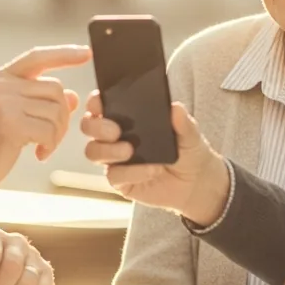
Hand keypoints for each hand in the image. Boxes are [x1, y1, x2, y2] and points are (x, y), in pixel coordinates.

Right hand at [0, 45, 89, 195]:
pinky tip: (39, 154)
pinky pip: (49, 130)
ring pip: (56, 111)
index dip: (64, 54)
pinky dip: (50, 145)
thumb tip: (73, 97)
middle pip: (56, 90)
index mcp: (2, 78)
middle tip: (52, 137)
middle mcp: (2, 85)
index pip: (37, 57)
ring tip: (43, 146)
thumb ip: (41, 102)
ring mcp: (5, 103)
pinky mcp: (10, 124)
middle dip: (63, 116)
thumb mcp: (14, 115)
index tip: (87, 52)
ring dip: (57, 134)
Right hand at [81, 93, 229, 225]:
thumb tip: (175, 108)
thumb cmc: (187, 150)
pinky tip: (149, 171)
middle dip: (97, 127)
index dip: (95, 102)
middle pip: (89, 127)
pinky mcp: (120, 181)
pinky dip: (130, 172)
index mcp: (126, 117)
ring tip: (130, 151)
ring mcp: (114, 159)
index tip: (100, 102)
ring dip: (109, 150)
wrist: (195, 182)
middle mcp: (114, 136)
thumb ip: (183, 121)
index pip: (100, 105)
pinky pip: (113, 175)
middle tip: (115, 130)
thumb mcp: (189, 133)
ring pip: (93, 152)